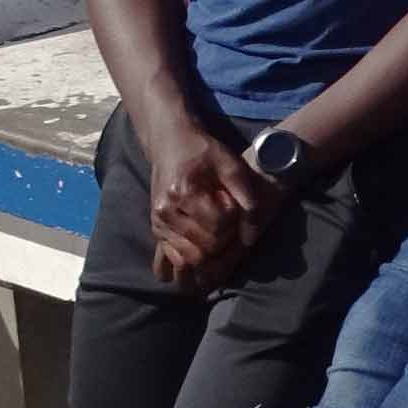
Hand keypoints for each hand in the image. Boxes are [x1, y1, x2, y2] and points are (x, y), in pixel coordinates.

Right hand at [145, 130, 274, 289]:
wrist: (170, 143)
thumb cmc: (205, 152)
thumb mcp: (232, 167)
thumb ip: (247, 200)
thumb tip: (250, 238)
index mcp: (184, 193)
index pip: (218, 226)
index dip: (233, 220)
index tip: (231, 201)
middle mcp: (166, 212)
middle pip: (204, 247)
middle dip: (224, 240)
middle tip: (228, 220)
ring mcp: (158, 223)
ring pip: (188, 259)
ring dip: (209, 254)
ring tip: (219, 232)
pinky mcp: (156, 230)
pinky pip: (169, 261)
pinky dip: (187, 264)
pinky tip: (202, 258)